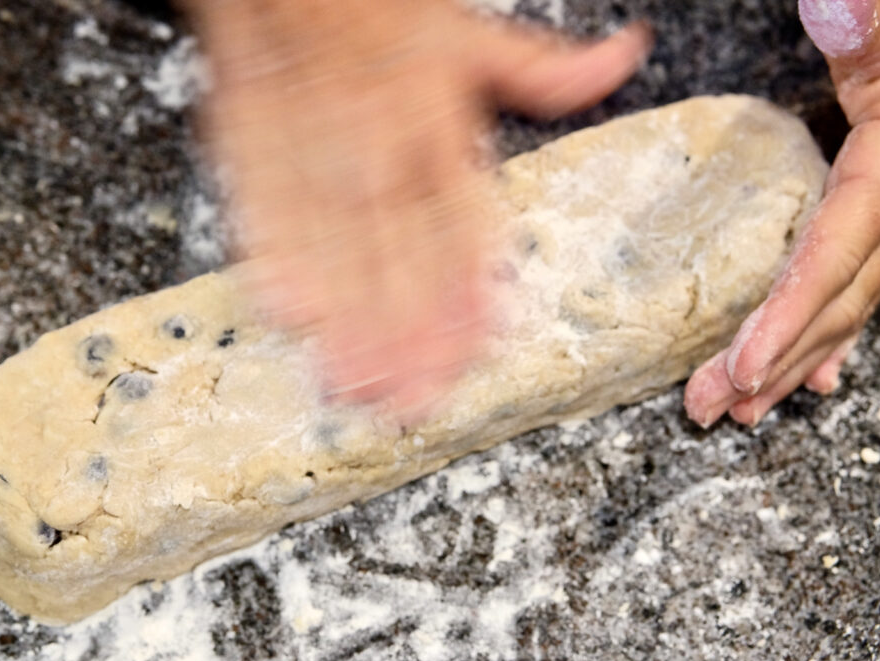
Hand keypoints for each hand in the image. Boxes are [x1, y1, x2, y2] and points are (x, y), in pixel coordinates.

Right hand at [186, 0, 650, 419]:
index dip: (467, 298)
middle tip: (413, 403)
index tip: (474, 353)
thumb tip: (623, 55)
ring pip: (338, 257)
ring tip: (362, 388)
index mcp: (437, 128)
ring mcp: (314, 160)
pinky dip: (277, 270)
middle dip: (407, 340)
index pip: (460, 230)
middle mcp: (379, 152)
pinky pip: (266, 222)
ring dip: (350, 328)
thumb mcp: (471, 35)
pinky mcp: (256, 160)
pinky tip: (291, 319)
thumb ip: (545, 69)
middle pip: (399, 262)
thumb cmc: (380, 15)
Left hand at [685, 0, 879, 427]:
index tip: (740, 366)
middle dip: (775, 361)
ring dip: (793, 363)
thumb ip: (872, 22)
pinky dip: (828, 336)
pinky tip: (808, 379)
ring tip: (741, 410)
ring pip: (846, 306)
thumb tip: (841, 9)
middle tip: (711, 409)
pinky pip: (856, 287)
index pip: (841, 252)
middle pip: (838, 297)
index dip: (791, 314)